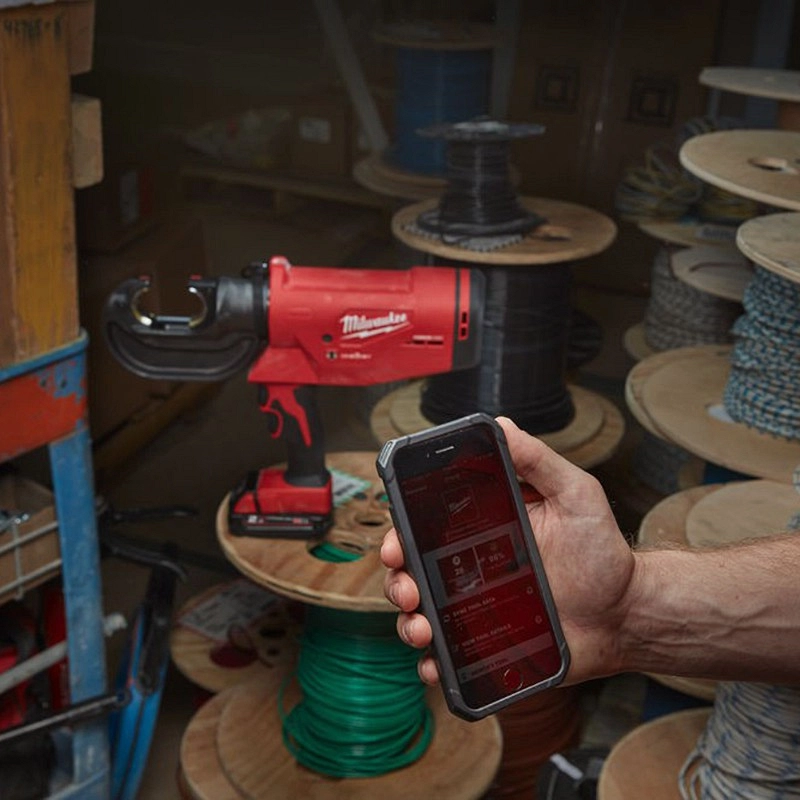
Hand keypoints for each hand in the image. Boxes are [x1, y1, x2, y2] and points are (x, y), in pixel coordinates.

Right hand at [381, 416, 634, 685]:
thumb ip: (539, 461)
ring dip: (407, 621)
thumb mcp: (576, 494)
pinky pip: (448, 655)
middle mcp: (471, 565)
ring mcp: (476, 606)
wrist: (626, 613)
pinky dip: (432, 662)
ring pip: (421, 612)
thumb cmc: (602, 550)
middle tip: (409, 588)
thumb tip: (501, 426)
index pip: (426, 524)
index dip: (400, 532)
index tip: (395, 542)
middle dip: (397, 579)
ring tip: (422, 628)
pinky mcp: (487, 643)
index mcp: (482, 527)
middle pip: (413, 569)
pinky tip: (436, 663)